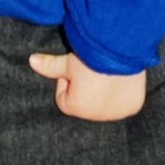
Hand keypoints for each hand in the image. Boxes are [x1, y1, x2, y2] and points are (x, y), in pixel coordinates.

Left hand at [29, 50, 145, 121]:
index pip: (64, 99)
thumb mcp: (68, 62)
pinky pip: (123, 104)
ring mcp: (117, 113)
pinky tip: (121, 80)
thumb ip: (50, 66)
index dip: (67, 81)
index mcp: (78, 107)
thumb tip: (31, 61)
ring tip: (108, 74)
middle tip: (93, 70)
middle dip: (86, 90)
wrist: (122, 48)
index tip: (77, 68)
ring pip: (104, 105)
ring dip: (104, 94)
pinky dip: (122, 94)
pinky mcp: (133, 107)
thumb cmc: (91, 56)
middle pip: (85, 104)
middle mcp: (98, 116)